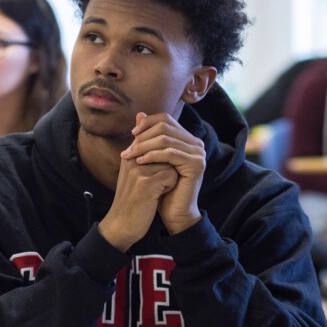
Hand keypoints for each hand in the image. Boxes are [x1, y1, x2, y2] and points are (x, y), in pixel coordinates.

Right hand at [99, 147, 176, 251]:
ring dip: (170, 177)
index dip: (164, 155)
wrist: (121, 224)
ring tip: (157, 189)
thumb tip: (163, 144)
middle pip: (166, 150)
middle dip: (168, 166)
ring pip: (171, 163)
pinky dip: (170, 186)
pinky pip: (172, 175)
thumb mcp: (135, 175)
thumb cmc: (132, 200)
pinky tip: (157, 196)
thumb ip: (146, 158)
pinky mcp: (147, 182)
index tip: (160, 172)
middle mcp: (132, 158)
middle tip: (158, 183)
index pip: (155, 140)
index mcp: (129, 154)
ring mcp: (138, 169)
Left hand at [121, 113, 203, 234]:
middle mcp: (196, 143)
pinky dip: (152, 156)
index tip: (132, 133)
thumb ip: (148, 137)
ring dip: (143, 146)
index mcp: (188, 139)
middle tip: (127, 149)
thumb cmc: (162, 187)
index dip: (147, 122)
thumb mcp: (152, 158)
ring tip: (129, 156)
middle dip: (143, 136)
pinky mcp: (196, 165)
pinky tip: (139, 162)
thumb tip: (139, 114)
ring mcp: (198, 153)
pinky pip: (170, 153)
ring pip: (166, 140)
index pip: (166, 119)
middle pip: (165, 127)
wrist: (174, 213)